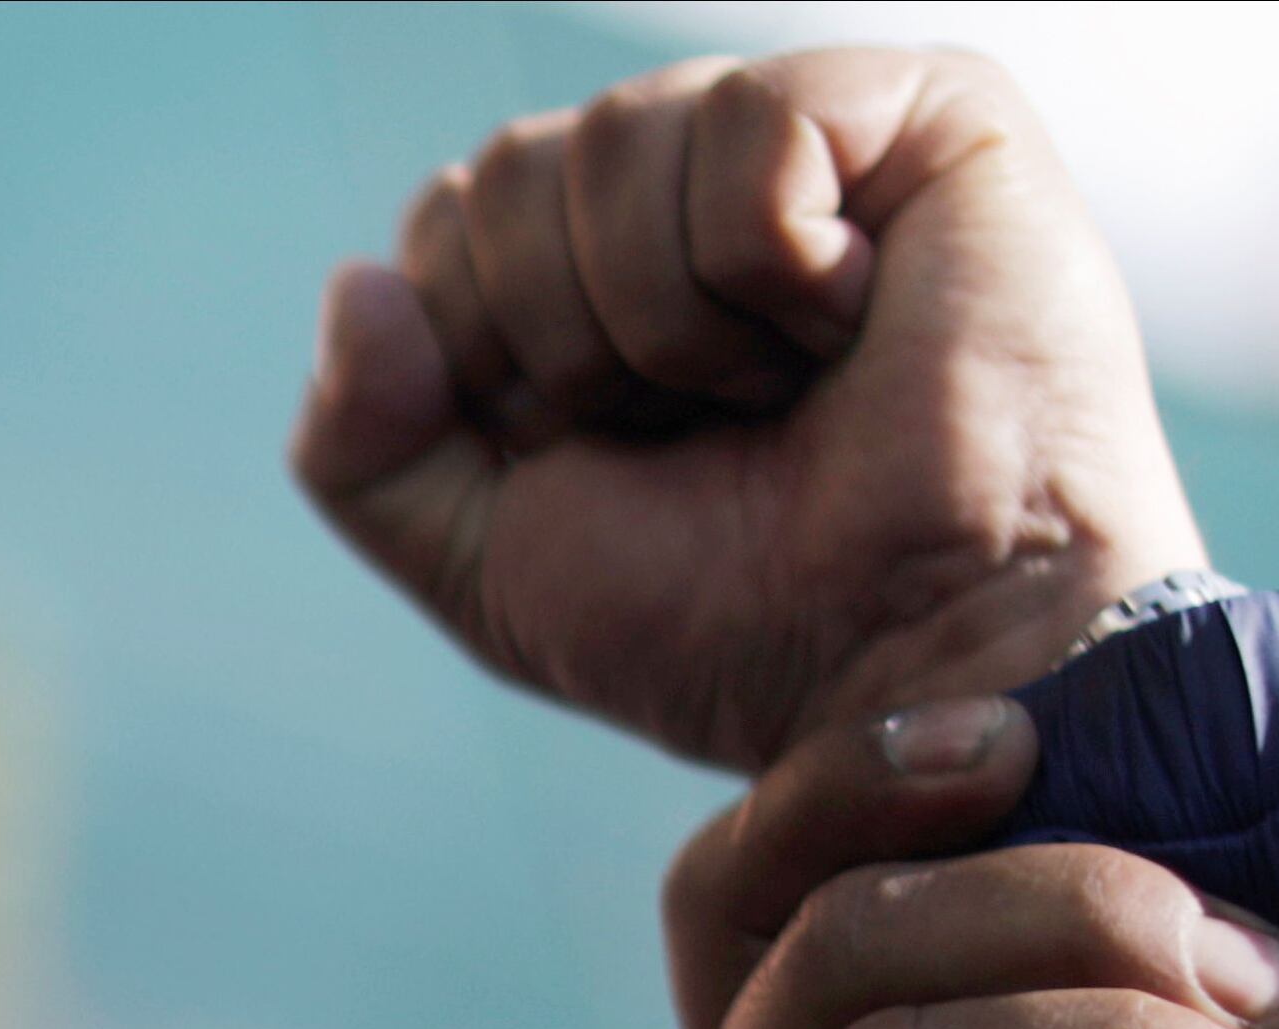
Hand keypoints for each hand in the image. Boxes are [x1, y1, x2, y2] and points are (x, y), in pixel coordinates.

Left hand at [289, 47, 1201, 772]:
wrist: (911, 666)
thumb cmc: (729, 626)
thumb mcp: (486, 565)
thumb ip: (360, 449)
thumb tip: (353, 283)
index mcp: (590, 276)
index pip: (444, 228)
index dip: (488, 366)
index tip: (603, 457)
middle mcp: (691, 190)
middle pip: (508, 175)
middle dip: (571, 346)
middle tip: (704, 428)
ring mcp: (809, 140)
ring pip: (612, 139)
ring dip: (672, 322)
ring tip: (788, 385)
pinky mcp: (924, 112)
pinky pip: (747, 125)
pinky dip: (771, 262)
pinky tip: (853, 324)